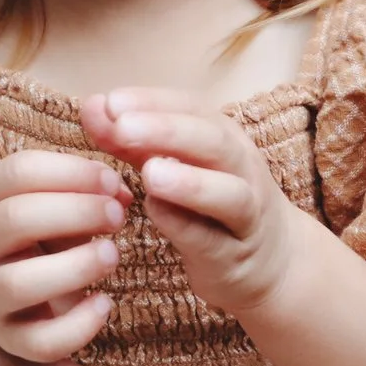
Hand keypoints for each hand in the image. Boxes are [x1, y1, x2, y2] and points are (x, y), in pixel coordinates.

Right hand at [0, 150, 127, 361]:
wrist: (8, 298)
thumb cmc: (40, 240)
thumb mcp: (53, 207)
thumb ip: (85, 193)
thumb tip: (120, 194)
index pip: (16, 172)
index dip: (70, 172)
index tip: (112, 181)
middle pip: (14, 220)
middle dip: (75, 212)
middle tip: (118, 216)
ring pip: (18, 283)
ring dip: (75, 266)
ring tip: (112, 254)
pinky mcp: (9, 340)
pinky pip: (39, 341)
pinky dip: (78, 324)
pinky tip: (105, 303)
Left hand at [83, 89, 300, 315]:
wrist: (273, 263)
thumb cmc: (212, 207)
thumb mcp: (174, 166)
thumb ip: (131, 141)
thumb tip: (92, 107)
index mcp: (225, 138)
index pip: (193, 108)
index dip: (153, 102)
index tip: (110, 101)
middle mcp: (242, 169)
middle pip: (214, 142)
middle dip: (168, 132)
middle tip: (123, 126)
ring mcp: (246, 214)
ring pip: (228, 193)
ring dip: (190, 182)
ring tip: (149, 173)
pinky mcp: (235, 256)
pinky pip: (212, 239)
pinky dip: (185, 225)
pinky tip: (155, 213)